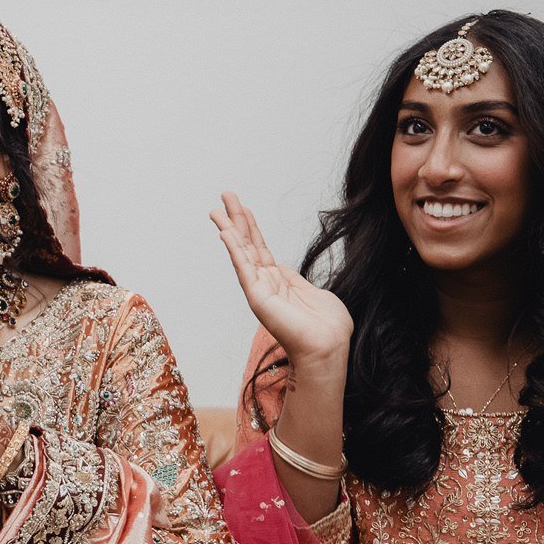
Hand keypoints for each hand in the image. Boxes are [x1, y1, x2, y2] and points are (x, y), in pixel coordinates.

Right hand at [210, 193, 350, 366]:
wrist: (327, 348)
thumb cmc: (327, 327)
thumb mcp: (313, 293)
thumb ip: (295, 280)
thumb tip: (282, 268)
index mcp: (279, 281)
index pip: (260, 248)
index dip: (251, 226)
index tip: (243, 208)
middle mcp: (265, 283)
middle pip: (247, 243)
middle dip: (236, 218)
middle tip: (226, 195)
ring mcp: (259, 289)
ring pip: (241, 252)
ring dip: (229, 228)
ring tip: (217, 209)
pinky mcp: (257, 297)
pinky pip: (243, 268)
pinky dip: (234, 249)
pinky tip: (225, 233)